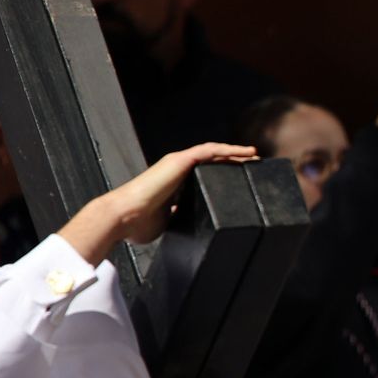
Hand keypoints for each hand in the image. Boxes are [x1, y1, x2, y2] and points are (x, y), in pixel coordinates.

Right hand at [57, 142, 258, 264]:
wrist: (123, 217)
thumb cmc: (138, 225)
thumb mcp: (167, 222)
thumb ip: (178, 219)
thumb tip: (191, 227)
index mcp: (173, 184)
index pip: (202, 176)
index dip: (221, 175)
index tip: (239, 179)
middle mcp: (176, 170)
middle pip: (211, 162)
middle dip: (233, 162)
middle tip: (253, 166)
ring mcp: (177, 163)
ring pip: (213, 152)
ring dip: (235, 153)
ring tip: (254, 156)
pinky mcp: (179, 161)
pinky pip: (210, 150)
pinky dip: (229, 150)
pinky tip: (246, 152)